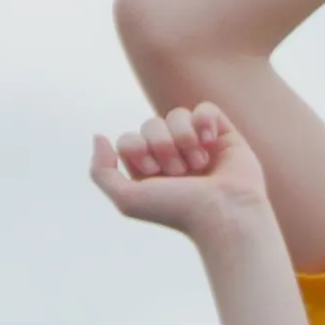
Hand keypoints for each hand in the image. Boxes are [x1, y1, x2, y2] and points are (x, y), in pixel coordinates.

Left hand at [88, 101, 272, 236]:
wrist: (225, 215)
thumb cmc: (179, 211)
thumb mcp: (127, 199)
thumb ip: (100, 172)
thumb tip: (99, 136)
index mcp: (151, 171)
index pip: (129, 139)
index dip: (137, 149)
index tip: (153, 172)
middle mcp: (174, 156)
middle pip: (151, 125)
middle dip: (162, 146)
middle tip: (180, 173)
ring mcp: (200, 145)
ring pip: (177, 115)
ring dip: (184, 138)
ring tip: (199, 165)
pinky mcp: (224, 136)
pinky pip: (206, 109)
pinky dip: (205, 121)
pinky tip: (211, 143)